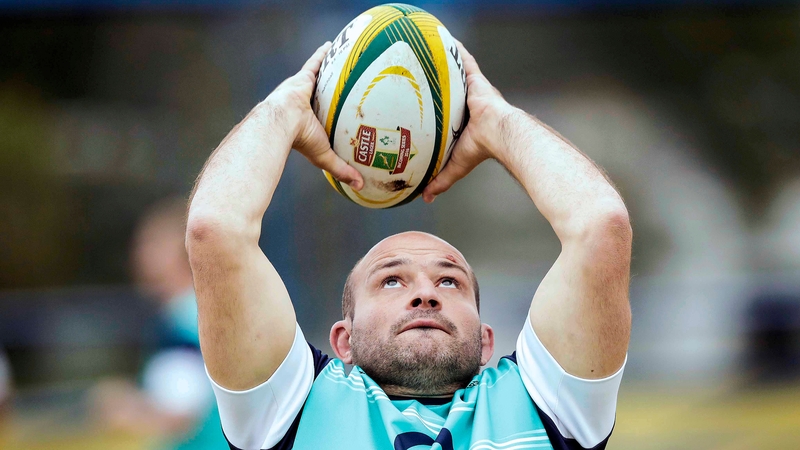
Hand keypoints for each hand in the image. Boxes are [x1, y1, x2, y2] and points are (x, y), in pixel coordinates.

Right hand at [265, 42, 363, 189]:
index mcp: (308, 121)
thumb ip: (342, 170)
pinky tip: (332, 44)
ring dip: (328, 69)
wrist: (280, 122)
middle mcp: (305, 104)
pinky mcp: (302, 78)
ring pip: (319, 77)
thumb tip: (361, 188)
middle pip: (321, 94)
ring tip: (341, 60)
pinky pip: (315, 62)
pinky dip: (323, 53)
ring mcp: (302, 89)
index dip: (327, 114)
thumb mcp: (325, 156)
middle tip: (342, 83)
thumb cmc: (299, 140)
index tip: (336, 112)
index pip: (321, 116)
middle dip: (329, 88)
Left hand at [422, 41, 513, 202]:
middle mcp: (467, 101)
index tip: (425, 101)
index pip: (448, 110)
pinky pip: (463, 59)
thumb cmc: (481, 148)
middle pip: (449, 87)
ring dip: (443, 61)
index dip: (438, 105)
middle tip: (419, 71)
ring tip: (427, 49)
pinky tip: (443, 36)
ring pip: (454, 72)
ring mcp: (472, 88)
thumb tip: (426, 197)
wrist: (498, 133)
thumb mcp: (455, 165)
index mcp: (463, 120)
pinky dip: (454, 48)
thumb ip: (440, 180)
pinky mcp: (475, 79)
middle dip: (438, 80)